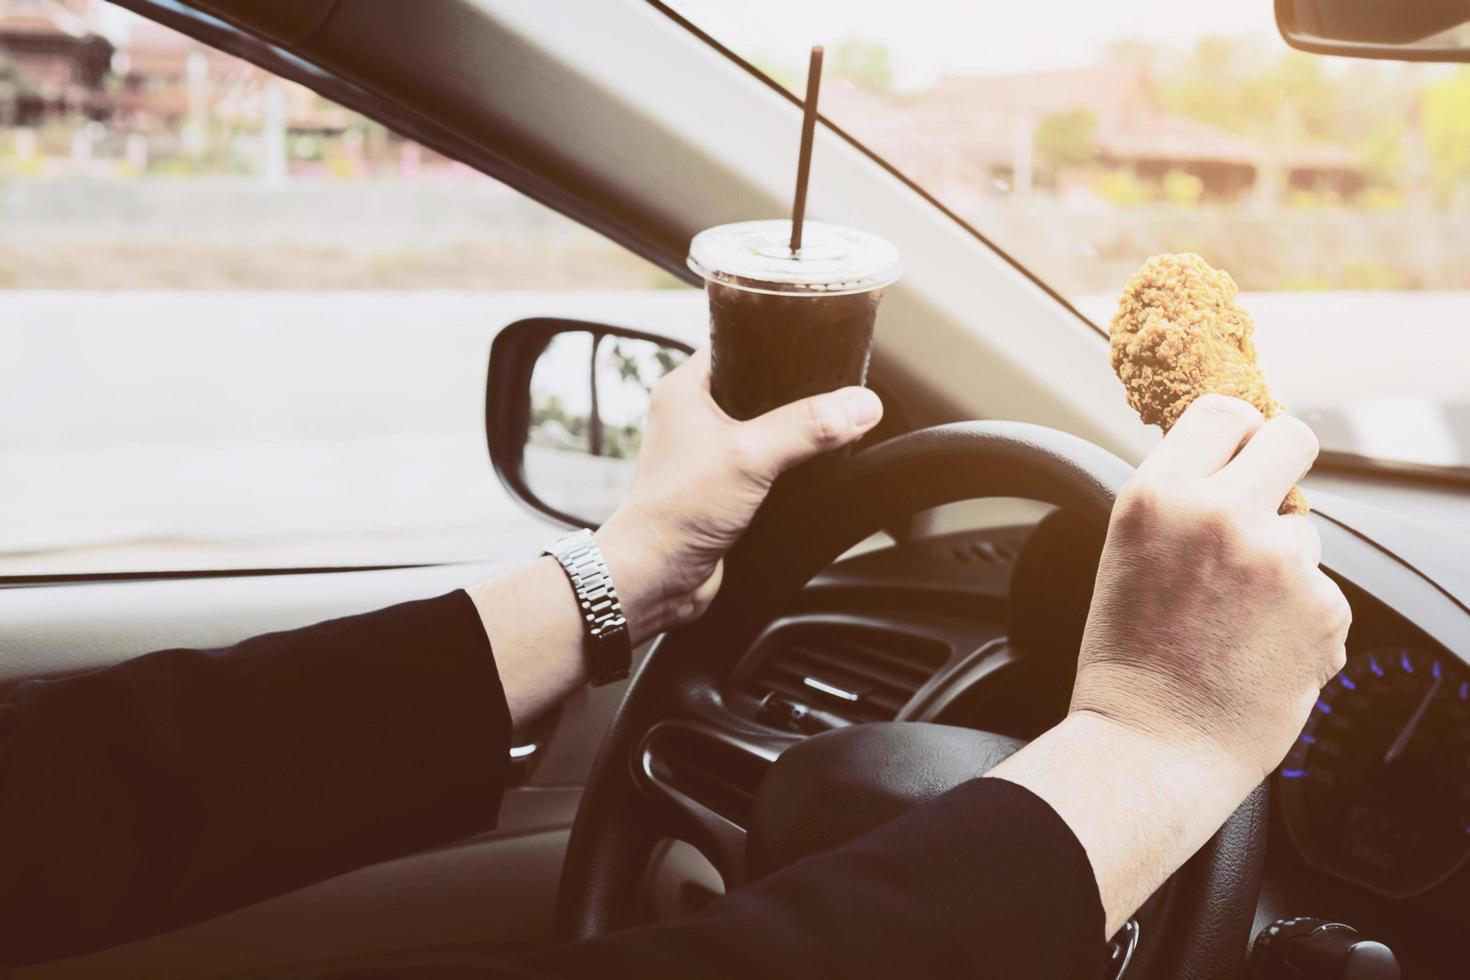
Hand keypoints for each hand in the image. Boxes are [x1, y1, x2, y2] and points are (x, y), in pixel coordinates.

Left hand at [596, 349, 881, 641]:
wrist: (656, 577)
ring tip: (823, 434)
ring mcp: (706, 454)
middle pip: (759, 389)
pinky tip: (808, 473)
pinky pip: (763, 465)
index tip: (821, 351)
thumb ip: (808, 427)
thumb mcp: (751, 456)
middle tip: (831, 397)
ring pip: (763, 430)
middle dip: (795, 397)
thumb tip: (861, 404)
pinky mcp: (720, 487)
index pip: (740, 345)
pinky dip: (785, 469)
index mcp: (685, 389)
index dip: (779, 347)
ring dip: (791, 436)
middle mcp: (692, 416)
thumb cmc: (675, 512)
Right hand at [988, 394, 1349, 937]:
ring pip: (1303, 531)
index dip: (1237, 432)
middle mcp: (1220, 514)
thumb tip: (1235, 463)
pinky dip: (1298, 619)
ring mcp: (1279, 559)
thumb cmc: (1129, 661)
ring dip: (1282, 564)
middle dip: (1283, 461)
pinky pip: (1321, 591)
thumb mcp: (1127, 554)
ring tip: (1235, 619)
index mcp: (1156, 496)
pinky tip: (1257, 650)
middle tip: (1265, 500)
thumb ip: (1178, 503)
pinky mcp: (1324, 606)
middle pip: (1291, 438)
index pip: (1223, 412)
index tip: (1240, 450)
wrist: (1152, 746)